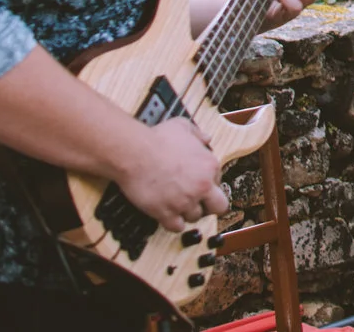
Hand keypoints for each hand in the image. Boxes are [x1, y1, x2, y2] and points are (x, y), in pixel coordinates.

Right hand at [115, 115, 227, 230]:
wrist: (134, 153)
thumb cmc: (156, 138)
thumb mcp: (183, 126)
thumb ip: (198, 134)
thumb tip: (207, 138)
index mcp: (210, 165)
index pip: (219, 182)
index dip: (208, 183)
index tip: (197, 182)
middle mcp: (202, 185)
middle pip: (219, 207)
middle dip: (210, 206)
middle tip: (199, 203)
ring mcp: (185, 201)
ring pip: (195, 218)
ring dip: (187, 213)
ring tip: (177, 204)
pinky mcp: (166, 213)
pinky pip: (177, 227)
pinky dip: (173, 223)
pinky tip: (168, 215)